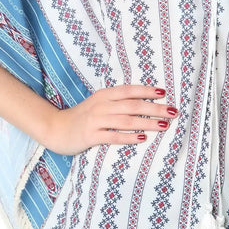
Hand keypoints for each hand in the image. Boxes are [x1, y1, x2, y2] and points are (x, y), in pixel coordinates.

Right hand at [44, 84, 177, 155]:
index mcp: (104, 95)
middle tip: (173, 111)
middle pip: (132, 105)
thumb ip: (116, 102)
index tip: (164, 92)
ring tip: (164, 125)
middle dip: (154, 108)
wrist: (55, 128)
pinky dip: (129, 137)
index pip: (129, 90)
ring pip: (126, 120)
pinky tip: (143, 138)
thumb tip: (142, 103)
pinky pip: (113, 136)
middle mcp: (101, 105)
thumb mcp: (98, 104)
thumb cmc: (81, 117)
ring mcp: (95, 120)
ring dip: (147, 122)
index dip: (146, 90)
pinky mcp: (90, 135)